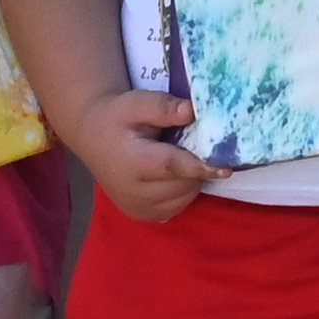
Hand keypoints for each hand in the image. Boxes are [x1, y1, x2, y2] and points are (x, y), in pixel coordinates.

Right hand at [76, 87, 208, 223]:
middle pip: (184, 183)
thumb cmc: (116, 117)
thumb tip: (192, 111)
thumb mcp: (135, 103)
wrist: (92, 138)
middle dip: (196, 166)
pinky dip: (183, 191)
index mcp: (133, 162)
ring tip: (177, 157)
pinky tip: (171, 174)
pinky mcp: (143, 215)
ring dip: (191, 179)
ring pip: (185, 197)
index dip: (201, 166)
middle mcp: (135, 191)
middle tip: (191, 145)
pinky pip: (177, 206)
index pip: (173, 167)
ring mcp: (139, 208)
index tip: (226, 167)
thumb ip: (163, 107)